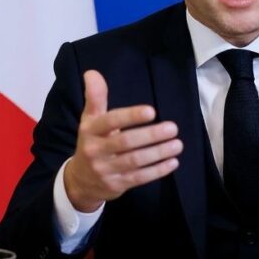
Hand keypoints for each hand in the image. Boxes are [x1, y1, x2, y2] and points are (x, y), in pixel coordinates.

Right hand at [63, 70, 181, 211]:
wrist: (80, 181)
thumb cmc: (92, 143)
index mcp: (90, 130)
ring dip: (158, 153)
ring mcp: (106, 170)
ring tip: (178, 144)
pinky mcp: (117, 185)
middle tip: (173, 128)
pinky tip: (173, 162)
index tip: (152, 111)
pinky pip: (139, 178)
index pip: (110, 121)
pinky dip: (157, 170)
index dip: (131, 116)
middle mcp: (95, 150)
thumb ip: (95, 97)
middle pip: (125, 142)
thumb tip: (92, 72)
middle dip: (151, 135)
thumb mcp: (90, 120)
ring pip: (135, 161)